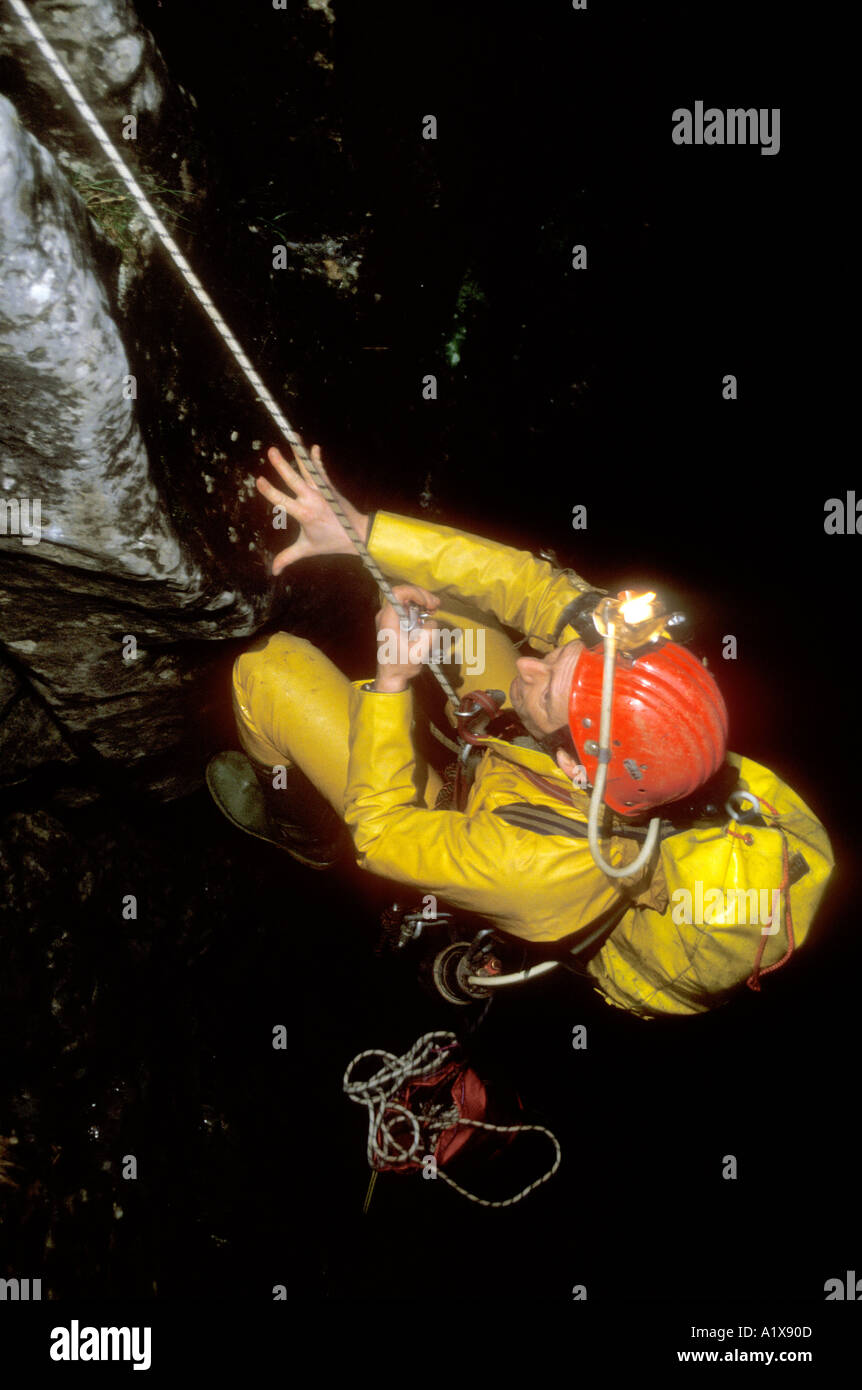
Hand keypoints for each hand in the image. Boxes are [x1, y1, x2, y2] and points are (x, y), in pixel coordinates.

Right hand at [256, 443, 368, 575]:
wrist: (357, 534)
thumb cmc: (331, 542)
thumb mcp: (307, 549)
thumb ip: (288, 557)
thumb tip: (273, 571)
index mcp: (304, 514)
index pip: (282, 501)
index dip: (270, 491)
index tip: (259, 480)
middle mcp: (312, 499)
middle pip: (294, 479)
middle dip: (282, 465)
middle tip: (271, 451)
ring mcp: (322, 491)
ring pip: (307, 470)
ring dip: (298, 454)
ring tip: (292, 438)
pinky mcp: (329, 486)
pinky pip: (321, 470)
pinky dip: (317, 459)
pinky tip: (313, 447)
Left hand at [373, 584, 441, 691]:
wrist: (391, 676)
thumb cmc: (402, 665)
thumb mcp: (419, 652)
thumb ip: (428, 634)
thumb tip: (430, 621)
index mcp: (388, 620)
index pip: (398, 593)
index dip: (415, 593)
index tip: (427, 604)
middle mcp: (386, 615)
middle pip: (404, 593)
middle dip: (422, 596)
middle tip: (436, 605)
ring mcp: (390, 617)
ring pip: (407, 598)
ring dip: (422, 601)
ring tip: (434, 608)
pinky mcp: (395, 621)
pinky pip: (407, 607)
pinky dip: (419, 608)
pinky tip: (428, 613)